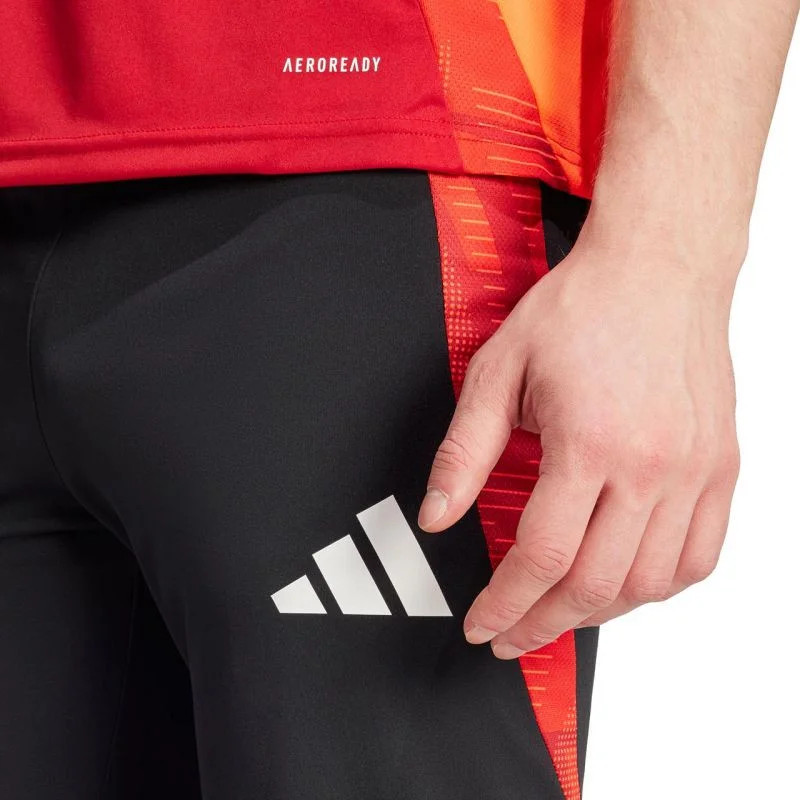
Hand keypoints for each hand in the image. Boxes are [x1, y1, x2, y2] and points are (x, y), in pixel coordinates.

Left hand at [418, 238, 740, 658]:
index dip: (504, 603)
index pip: (542, 556)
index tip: (483, 624)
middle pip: (595, 584)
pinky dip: (658, 587)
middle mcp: (652, 465)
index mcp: (589, 441)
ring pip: (650, 583)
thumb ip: (465, 453)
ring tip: (557, 614)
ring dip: (597, 614)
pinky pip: (699, 556)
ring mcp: (695, 470)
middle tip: (510, 635)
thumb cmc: (580, 311)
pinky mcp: (721, 467)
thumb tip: (437, 517)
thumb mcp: (497, 372)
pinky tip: (624, 584)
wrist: (656, 270)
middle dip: (542, 624)